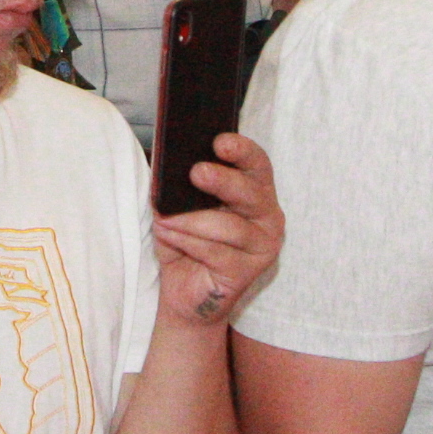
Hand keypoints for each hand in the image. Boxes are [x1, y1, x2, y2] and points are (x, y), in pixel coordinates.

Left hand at [153, 131, 281, 330]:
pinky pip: (216, 252)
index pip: (257, 164)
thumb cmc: (185, 243)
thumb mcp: (179, 208)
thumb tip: (168, 165)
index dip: (242, 150)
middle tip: (198, 172)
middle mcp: (268, 217)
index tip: (220, 141)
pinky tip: (168, 234)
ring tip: (164, 218)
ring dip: (192, 220)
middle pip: (251, 192)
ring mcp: (262, 246)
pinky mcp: (248, 271)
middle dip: (224, 180)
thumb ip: (180, 186)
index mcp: (255, 192)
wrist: (184, 292)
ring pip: (230, 226)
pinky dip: (188, 241)